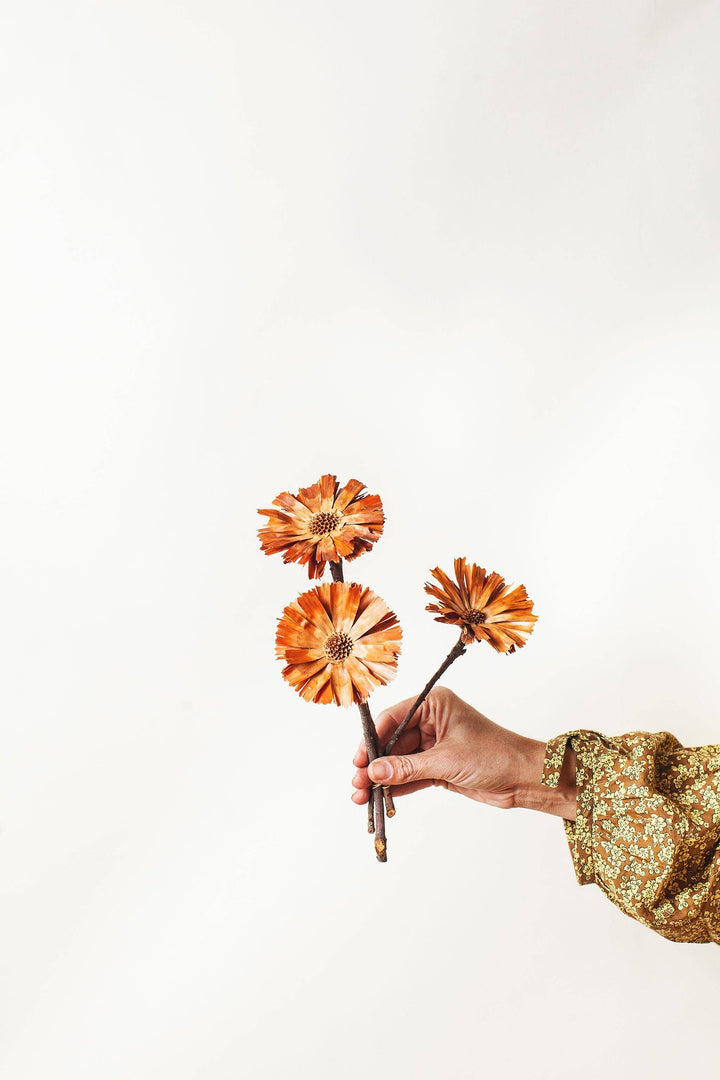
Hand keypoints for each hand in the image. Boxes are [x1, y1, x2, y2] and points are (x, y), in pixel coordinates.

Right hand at [351, 686, 576, 817]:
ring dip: (382, 779)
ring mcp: (435, 744)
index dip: (372, 740)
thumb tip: (374, 772)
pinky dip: (398, 787)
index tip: (358, 760)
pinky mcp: (439, 766)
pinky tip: (381, 799)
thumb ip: (407, 767)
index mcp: (434, 704)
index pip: (393, 718)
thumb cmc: (495, 755)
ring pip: (399, 761)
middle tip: (356, 784)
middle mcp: (432, 721)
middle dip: (374, 764)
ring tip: (362, 797)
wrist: (525, 778)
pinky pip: (411, 775)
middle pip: (392, 742)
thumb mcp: (447, 761)